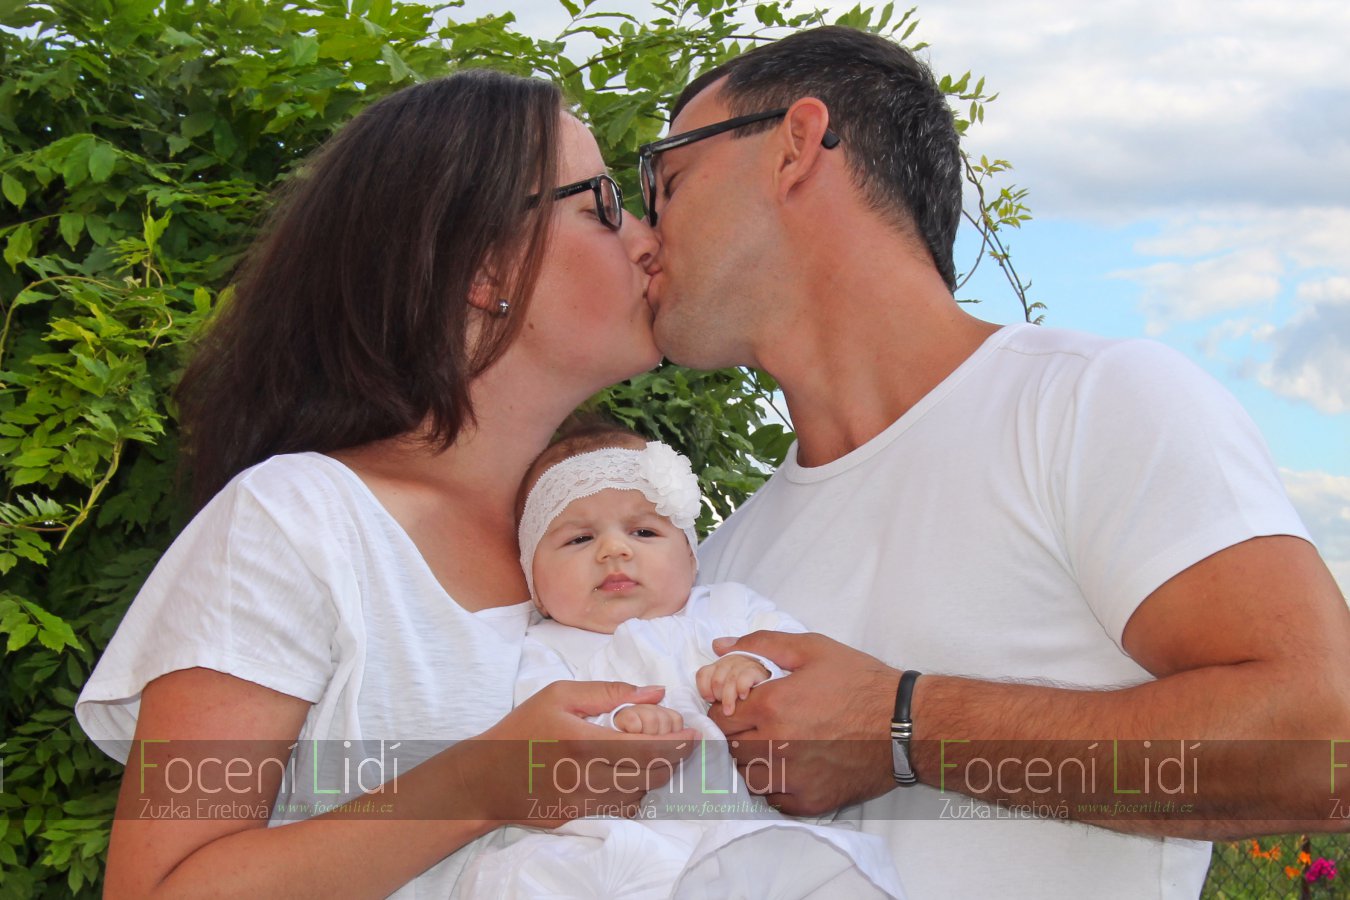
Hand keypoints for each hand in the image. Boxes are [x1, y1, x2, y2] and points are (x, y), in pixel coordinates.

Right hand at [472, 681, 698, 825]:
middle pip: (652, 775)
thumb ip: (610, 692)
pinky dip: (634, 790)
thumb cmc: (522, 728)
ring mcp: (585, 803)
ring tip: (655, 753)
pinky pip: (621, 807)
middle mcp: (588, 778)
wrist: (486, 777)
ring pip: (641, 794)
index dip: (678, 742)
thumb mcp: (560, 695)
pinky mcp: (580, 818)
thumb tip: (655, 692)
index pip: (649, 748)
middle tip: (680, 740)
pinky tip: (628, 773)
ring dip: (655, 774)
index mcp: (585, 742)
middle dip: (674, 757)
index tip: (692, 731)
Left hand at [708, 631, 898, 815]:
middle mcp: (777, 746)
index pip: (719, 716)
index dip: (726, 708)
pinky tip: (792, 765)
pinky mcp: (808, 802)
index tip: (742, 705)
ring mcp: (792, 779)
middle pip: (730, 746)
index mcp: (772, 706)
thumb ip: (762, 644)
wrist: (905, 723)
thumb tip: (719, 646)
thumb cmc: (860, 682)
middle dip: (738, 733)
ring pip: (747, 775)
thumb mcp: (813, 649)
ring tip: (776, 743)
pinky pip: (772, 798)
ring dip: (752, 760)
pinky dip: (774, 784)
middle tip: (761, 723)